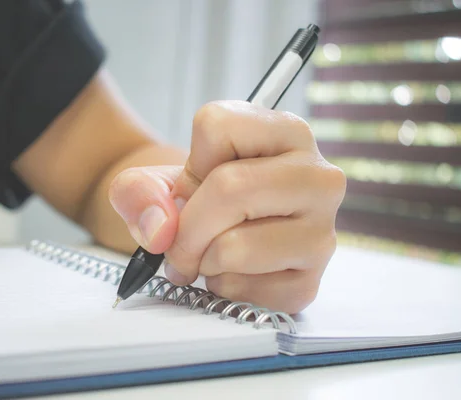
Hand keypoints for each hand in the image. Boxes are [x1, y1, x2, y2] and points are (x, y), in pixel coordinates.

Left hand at [108, 101, 345, 313]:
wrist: (224, 235)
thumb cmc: (200, 198)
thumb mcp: (159, 180)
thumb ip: (137, 190)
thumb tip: (160, 231)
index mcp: (286, 132)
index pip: (216, 126)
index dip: (189, 164)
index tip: (196, 184)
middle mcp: (317, 177)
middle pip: (229, 187)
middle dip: (187, 225)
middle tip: (179, 242)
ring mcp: (322, 232)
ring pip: (235, 247)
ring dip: (203, 260)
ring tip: (211, 253)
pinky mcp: (310, 281)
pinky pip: (246, 292)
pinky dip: (222, 288)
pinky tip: (233, 273)